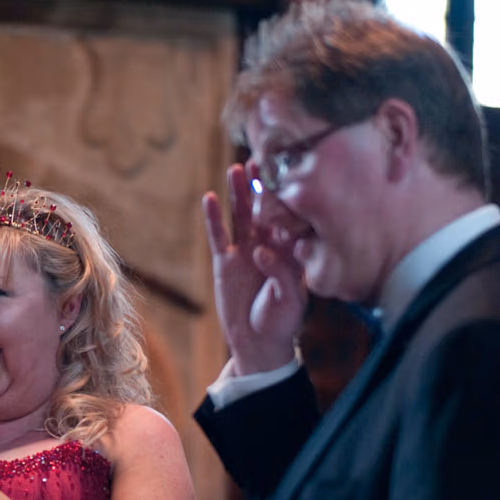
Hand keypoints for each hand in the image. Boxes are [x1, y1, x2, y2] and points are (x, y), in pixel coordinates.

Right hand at [203, 162, 306, 375]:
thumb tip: (261, 250)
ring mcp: (245, 251)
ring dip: (240, 193)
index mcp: (291, 251)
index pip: (290, 218)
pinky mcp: (225, 262)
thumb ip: (280, 272)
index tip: (289, 174)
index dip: (288, 197)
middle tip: (264, 157)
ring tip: (237, 168)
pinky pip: (218, 235)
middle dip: (264, 184)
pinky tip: (209, 197)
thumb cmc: (282, 320)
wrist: (259, 342)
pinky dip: (213, 218)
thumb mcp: (290, 298)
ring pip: (242, 215)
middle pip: (265, 208)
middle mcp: (269, 245)